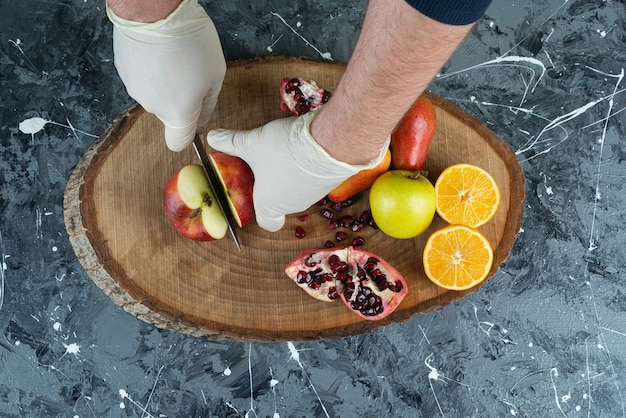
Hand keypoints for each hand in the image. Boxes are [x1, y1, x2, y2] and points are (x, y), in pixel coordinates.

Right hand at [107, 0, 225, 150]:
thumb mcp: (215, 74)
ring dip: (165, 82)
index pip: (178, 142)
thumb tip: (202, 118)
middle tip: (191, 72)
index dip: (188, 134)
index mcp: (178, 113)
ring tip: (175, 57)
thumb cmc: (188, 40)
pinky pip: (142, 78)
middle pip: (168, 114)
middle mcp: (153, 107)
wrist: (154, 12)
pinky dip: (151, 69)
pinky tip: (159, 51)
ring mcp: (135, 90)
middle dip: (180, 99)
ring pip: (155, 94)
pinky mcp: (123, 71)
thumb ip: (209, 103)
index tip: (194, 120)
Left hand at [206, 111, 389, 231]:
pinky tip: (302, 148)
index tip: (251, 194)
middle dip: (271, 185)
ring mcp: (314, 195)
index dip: (257, 211)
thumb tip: (212, 137)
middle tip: (262, 164)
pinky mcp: (329, 182)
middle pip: (279, 202)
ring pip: (297, 189)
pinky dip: (306, 167)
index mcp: (270, 205)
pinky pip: (313, 179)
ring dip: (289, 175)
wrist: (330, 144)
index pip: (266, 223)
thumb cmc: (286, 152)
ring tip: (283, 151)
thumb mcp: (252, 143)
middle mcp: (293, 205)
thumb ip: (231, 142)